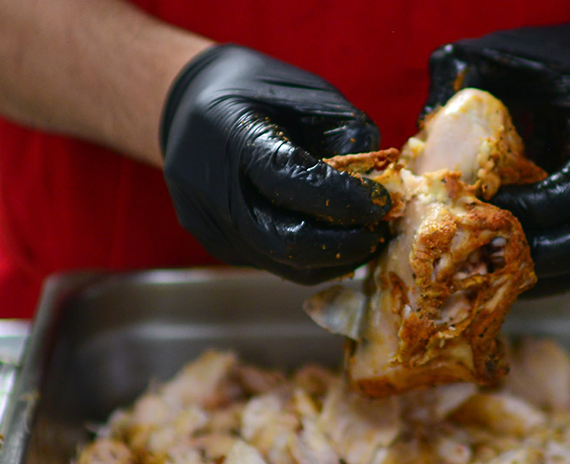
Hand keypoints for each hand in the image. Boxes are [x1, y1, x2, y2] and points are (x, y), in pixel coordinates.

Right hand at [160, 45, 389, 284]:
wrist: (188, 106)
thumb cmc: (256, 92)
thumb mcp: (306, 94)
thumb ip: (345, 136)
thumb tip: (377, 185)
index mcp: (229, 133)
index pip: (291, 180)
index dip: (343, 198)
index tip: (380, 202)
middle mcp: (211, 187)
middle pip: (285, 240)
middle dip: (342, 244)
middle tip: (376, 234)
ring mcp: (209, 224)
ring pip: (282, 265)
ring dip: (332, 260)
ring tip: (363, 241)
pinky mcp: (216, 245)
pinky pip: (272, 264)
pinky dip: (311, 261)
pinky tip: (332, 243)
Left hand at [424, 20, 569, 294]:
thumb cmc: (548, 58)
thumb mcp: (506, 52)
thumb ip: (465, 74)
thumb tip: (420, 124)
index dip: (543, 202)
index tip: (494, 204)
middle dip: (546, 250)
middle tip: (492, 250)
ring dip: (546, 272)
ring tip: (496, 271)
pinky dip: (548, 278)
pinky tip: (506, 275)